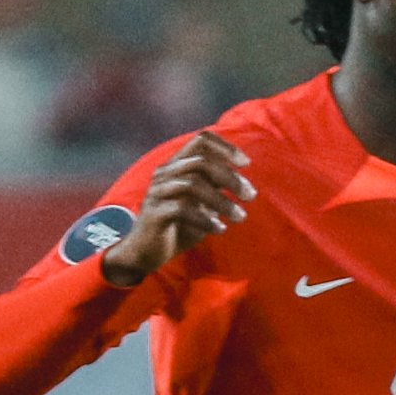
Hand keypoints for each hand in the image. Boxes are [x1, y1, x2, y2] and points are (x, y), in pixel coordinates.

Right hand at [101, 132, 250, 286]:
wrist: (145, 254)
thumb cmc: (177, 227)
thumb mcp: (201, 205)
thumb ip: (215, 189)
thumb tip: (242, 182)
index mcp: (176, 166)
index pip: (200, 140)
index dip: (225, 147)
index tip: (246, 163)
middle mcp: (164, 173)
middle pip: (201, 162)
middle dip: (230, 177)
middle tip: (250, 196)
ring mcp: (157, 192)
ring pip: (192, 184)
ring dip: (222, 200)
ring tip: (240, 216)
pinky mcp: (153, 213)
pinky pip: (182, 209)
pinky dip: (205, 219)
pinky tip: (219, 229)